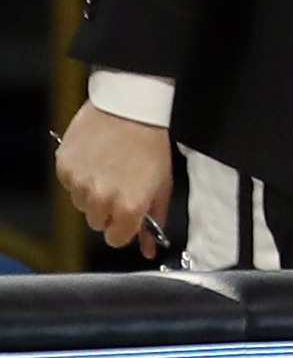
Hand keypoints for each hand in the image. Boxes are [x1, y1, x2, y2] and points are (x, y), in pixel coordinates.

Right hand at [55, 102, 171, 257]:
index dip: (123, 228)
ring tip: (109, 167)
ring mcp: (80, 184)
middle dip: (108, 209)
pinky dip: (79, 175)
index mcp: (130, 206)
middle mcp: (102, 199)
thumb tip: (149, 249)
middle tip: (121, 184)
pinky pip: (69, 184)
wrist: (131, 107)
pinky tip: (95, 158)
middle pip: (97, 223)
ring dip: (92, 192)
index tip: (127, 217)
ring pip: (81, 204)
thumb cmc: (151, 143)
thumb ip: (155, 219)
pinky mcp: (64, 168)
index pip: (116, 240)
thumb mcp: (162, 183)